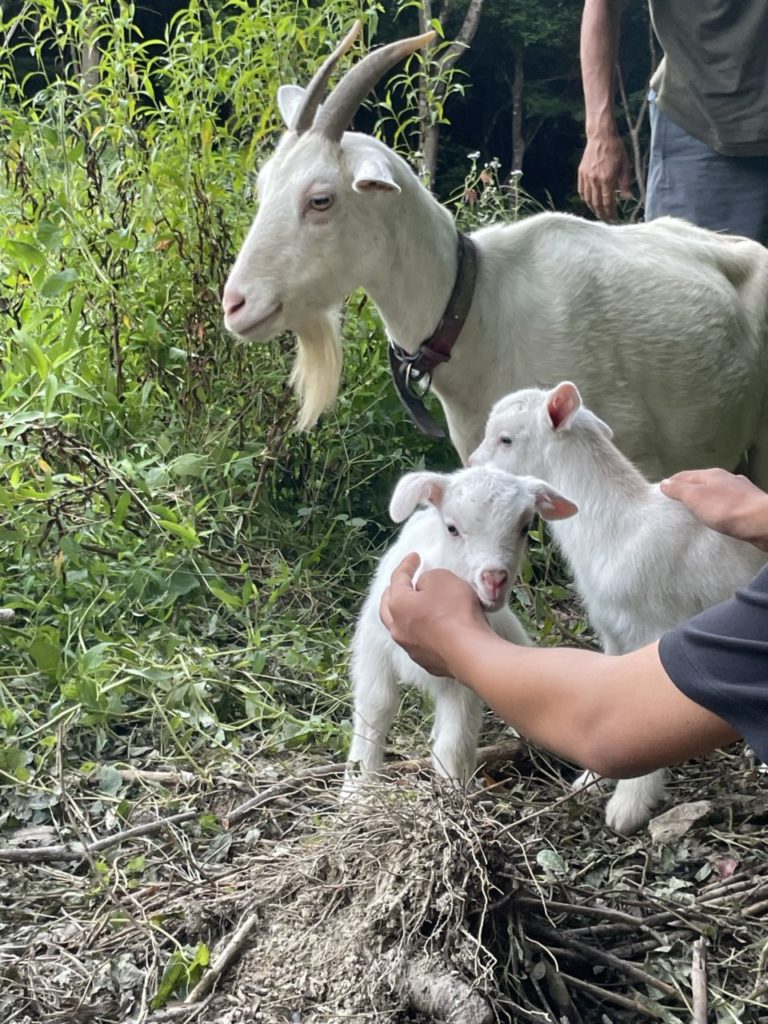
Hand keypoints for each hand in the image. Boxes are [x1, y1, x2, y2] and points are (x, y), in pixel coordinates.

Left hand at [379, 553, 490, 676]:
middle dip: (393, 592)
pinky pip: (419, 642)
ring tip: (415, 606)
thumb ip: (428, 578)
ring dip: (405, 614)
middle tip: (401, 583)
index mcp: (398, 605)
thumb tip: (424, 587)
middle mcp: (398, 628)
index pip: (398, 579)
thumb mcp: (442, 579)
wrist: (470, 653)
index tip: (415, 557)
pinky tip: (431, 629)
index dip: (407, 565)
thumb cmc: (454, 611)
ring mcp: (411, 649)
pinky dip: (421, 632)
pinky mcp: (427, 662)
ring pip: (401, 627)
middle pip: (388, 607)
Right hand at [578, 131, 632, 220]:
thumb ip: (625, 183)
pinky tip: (590, 202)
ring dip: (593, 209)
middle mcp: (595, 180)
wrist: (601, 136)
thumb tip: (627, 197)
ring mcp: (586, 177)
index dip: (611, 213)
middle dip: (602, 214)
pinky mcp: (581, 173)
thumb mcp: (625, 165)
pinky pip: (582, 191)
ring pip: (588, 199)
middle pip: (597, 204)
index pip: (608, 202)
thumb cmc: (616, 149)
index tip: (614, 219)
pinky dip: (585, 199)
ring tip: (598, 214)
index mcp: (607, 179)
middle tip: (606, 220)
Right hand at [660, 469, 767, 550]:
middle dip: (688, 491)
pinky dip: (719, 508)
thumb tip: (664, 482)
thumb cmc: (725, 508)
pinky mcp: (749, 504)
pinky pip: (728, 503)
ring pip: (716, 492)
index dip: (671, 483)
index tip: (661, 494)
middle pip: (701, 483)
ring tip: (697, 512)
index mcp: (711, 474)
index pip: (684, 475)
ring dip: (705, 500)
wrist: (761, 522)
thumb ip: (679, 490)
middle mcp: (726, 478)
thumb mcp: (695, 497)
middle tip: (676, 506)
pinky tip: (719, 516)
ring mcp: (740, 490)